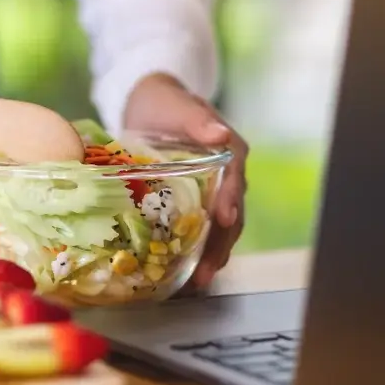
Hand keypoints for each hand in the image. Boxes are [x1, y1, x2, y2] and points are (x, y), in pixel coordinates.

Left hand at [123, 73, 247, 287]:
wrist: (149, 104)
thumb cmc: (165, 102)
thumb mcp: (178, 105)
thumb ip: (198, 120)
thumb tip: (221, 133)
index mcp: (231, 151)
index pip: (235, 180)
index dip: (231, 201)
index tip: (225, 220)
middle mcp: (228, 175)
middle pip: (231, 215)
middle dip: (222, 245)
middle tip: (206, 271)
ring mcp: (213, 190)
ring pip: (220, 229)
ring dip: (211, 255)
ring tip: (198, 281)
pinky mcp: (195, 201)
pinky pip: (201, 229)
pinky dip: (196, 250)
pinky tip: (183, 273)